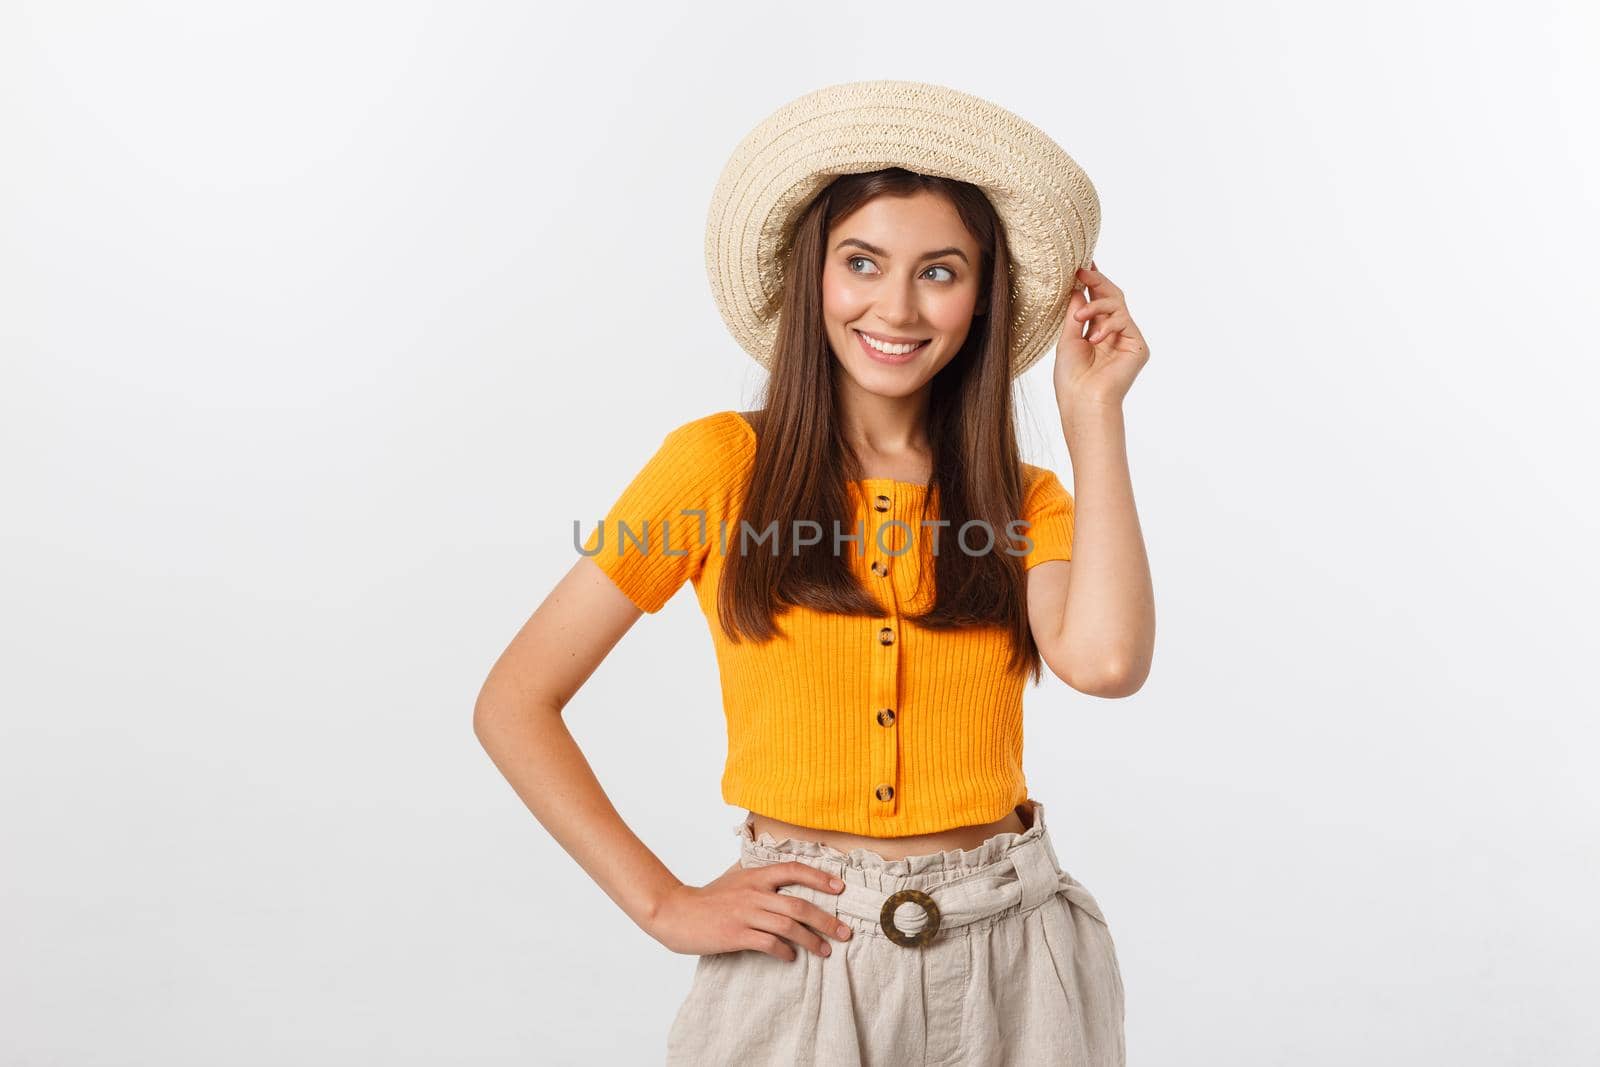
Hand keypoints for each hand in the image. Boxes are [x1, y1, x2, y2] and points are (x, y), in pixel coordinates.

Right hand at [647, 859, 853, 960]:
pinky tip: (791, 958)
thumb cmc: (707, 899)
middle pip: (799, 904)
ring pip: (788, 926)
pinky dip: (785, 951)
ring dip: (811, 940)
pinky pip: (769, 943)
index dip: (819, 877)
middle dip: (826, 920)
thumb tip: (785, 880)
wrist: (675, 912)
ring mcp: (745, 913)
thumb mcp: (735, 879)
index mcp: (755, 875)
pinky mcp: (736, 934)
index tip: (840, 888)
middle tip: (844, 933)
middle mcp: (753, 892)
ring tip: (825, 951)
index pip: (793, 869)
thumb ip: (758, 879)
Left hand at [1054, 261, 1150, 409]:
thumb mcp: (1068, 338)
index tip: (1081, 263)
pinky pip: (1124, 320)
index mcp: (1097, 331)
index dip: (1091, 281)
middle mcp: (1115, 334)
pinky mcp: (1138, 346)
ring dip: (1096, 305)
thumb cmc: (1071, 378)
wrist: (1082, 402)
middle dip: (1096, 281)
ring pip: (1118, 305)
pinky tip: (1094, 339)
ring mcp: (1128, 339)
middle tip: (1081, 270)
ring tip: (1078, 320)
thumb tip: (1077, 286)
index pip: (1097, 300)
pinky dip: (1107, 325)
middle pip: (1112, 297)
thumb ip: (1076, 312)